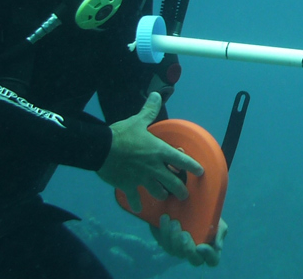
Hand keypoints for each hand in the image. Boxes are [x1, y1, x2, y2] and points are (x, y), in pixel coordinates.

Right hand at [97, 92, 204, 211]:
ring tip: (163, 196)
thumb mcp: (138, 121)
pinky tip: (138, 208)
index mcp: (159, 151)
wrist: (102, 148)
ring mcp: (142, 178)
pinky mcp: (129, 186)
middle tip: (184, 194)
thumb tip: (157, 94)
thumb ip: (149, 111)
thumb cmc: (122, 134)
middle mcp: (154, 167)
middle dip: (180, 190)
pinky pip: (135, 198)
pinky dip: (137, 204)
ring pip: (157, 191)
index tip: (200, 172)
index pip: (181, 160)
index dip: (193, 166)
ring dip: (161, 194)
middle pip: (173, 182)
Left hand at [152, 216, 227, 266]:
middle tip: (184, 234)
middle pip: (193, 260)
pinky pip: (163, 242)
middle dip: (188, 248)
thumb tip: (218, 246)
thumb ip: (219, 231)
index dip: (207, 255)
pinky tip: (165, 218)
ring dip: (173, 238)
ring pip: (175, 251)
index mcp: (209, 249)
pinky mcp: (166, 242)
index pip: (212, 260)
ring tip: (174, 222)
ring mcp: (179, 250)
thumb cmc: (206, 214)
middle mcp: (194, 253)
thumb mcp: (216, 219)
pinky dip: (163, 231)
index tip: (200, 246)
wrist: (188, 203)